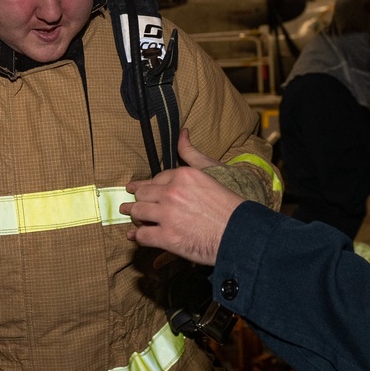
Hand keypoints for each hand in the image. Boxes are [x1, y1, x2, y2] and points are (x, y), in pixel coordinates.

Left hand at [120, 129, 241, 265]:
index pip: (155, 179)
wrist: (241, 232)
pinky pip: (143, 236)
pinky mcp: (168, 237)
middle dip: (136, 200)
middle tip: (128, 205)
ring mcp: (168, 215)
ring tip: (130, 217)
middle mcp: (172, 192)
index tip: (135, 188)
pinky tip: (136, 237)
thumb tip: (182, 132)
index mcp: (182, 175)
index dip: (145, 185)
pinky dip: (138, 237)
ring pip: (139, 213)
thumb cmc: (230, 204)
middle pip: (143, 195)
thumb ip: (192, 153)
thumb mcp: (212, 170)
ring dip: (134, 216)